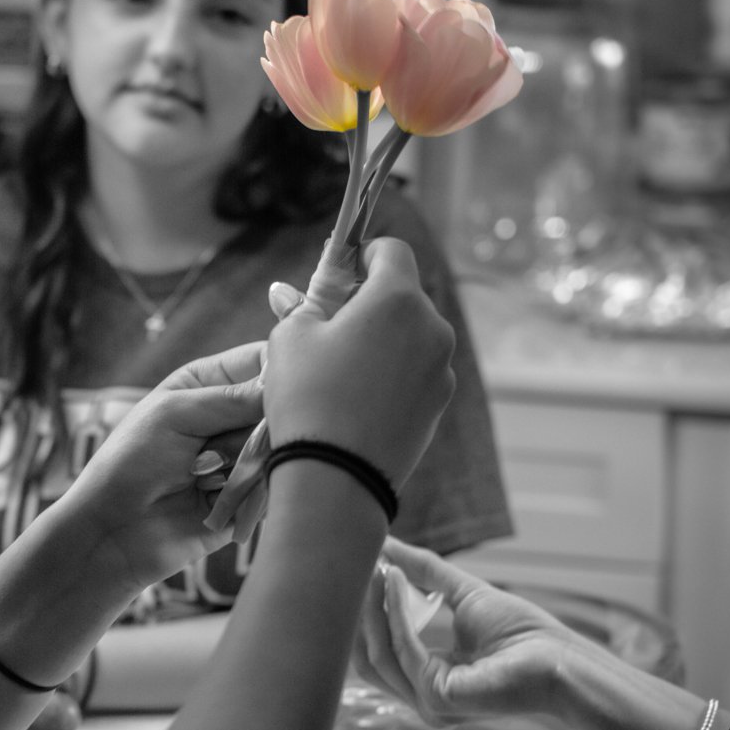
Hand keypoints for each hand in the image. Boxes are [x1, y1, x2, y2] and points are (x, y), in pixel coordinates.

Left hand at [55, 340, 266, 590]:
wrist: (114, 532)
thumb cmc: (130, 462)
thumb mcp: (175, 414)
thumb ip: (233, 398)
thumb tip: (286, 386)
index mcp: (208, 383)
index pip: (263, 359)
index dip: (282, 368)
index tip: (287, 385)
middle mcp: (229, 417)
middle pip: (280, 406)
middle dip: (257, 426)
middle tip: (216, 447)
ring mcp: (242, 458)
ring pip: (280, 448)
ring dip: (245, 463)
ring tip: (202, 477)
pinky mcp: (250, 498)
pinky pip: (275, 486)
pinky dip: (249, 492)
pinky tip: (213, 499)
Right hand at [262, 238, 455, 492]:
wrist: (338, 479)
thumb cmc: (308, 398)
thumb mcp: (289, 340)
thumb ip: (302, 305)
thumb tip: (288, 292)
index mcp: (398, 298)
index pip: (392, 250)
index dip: (365, 253)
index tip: (343, 272)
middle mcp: (432, 327)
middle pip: (404, 295)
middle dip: (371, 302)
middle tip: (332, 328)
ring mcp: (441, 369)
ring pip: (412, 337)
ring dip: (385, 340)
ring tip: (344, 373)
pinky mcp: (440, 405)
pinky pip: (416, 374)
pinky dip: (394, 375)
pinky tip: (360, 402)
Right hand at [356, 538, 580, 723]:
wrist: (558, 659)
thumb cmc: (522, 633)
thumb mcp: (462, 592)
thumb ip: (423, 572)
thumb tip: (387, 545)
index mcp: (428, 679)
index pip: (378, 651)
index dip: (365, 611)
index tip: (360, 568)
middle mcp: (422, 697)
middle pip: (367, 656)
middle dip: (358, 610)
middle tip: (356, 565)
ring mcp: (426, 702)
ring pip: (376, 652)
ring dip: (371, 606)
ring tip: (375, 566)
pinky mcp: (435, 696)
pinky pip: (401, 647)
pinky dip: (393, 609)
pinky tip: (394, 579)